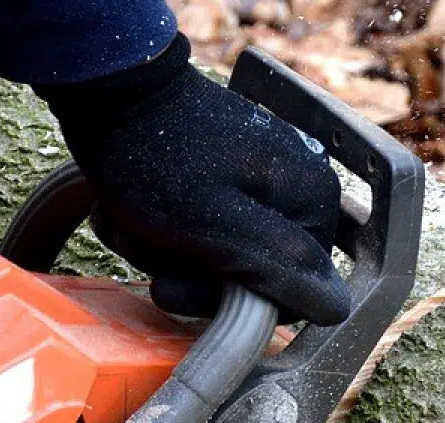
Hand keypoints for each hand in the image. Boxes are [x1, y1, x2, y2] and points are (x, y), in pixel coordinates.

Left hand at [38, 35, 349, 325]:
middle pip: (250, 276)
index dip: (232, 302)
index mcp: (312, 201)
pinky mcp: (225, 175)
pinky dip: (159, 230)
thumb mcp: (220, 228)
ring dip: (164, 252)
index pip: (289, 294)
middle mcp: (297, 189)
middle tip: (146, 245)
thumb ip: (283, 268)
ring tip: (130, 222)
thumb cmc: (157, 163)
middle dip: (188, 272)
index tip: (178, 282)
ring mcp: (260, 180)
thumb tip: (338, 308)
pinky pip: (199, 229)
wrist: (107, 92)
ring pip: (216, 257)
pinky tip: (131, 212)